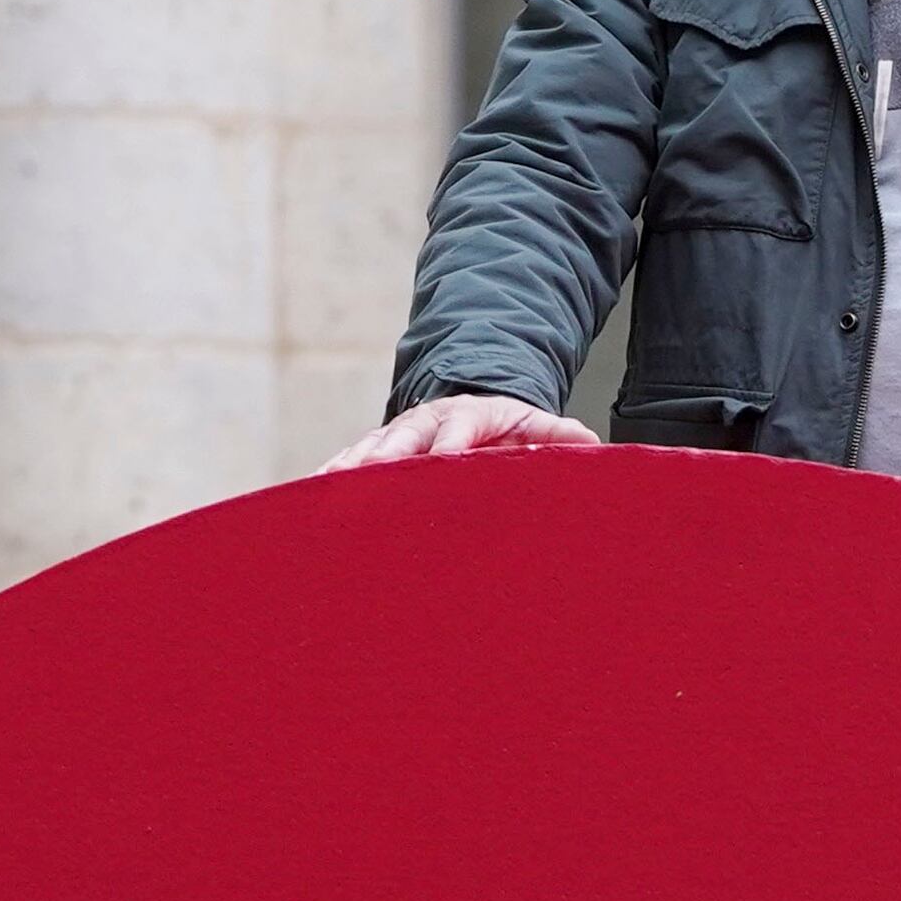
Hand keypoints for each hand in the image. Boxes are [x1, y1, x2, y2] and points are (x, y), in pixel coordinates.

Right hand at [319, 394, 602, 473]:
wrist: (473, 407)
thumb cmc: (508, 428)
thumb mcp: (536, 427)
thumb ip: (559, 435)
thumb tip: (589, 442)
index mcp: (468, 416)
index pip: (457, 433)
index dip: (448, 449)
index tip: (440, 465)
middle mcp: (426, 423)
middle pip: (402, 441)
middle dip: (386, 460)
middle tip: (369, 479)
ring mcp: (397, 436)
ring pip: (368, 450)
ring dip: (348, 468)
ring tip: (326, 486)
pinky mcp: (375, 451)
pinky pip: (350, 462)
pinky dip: (331, 476)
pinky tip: (311, 493)